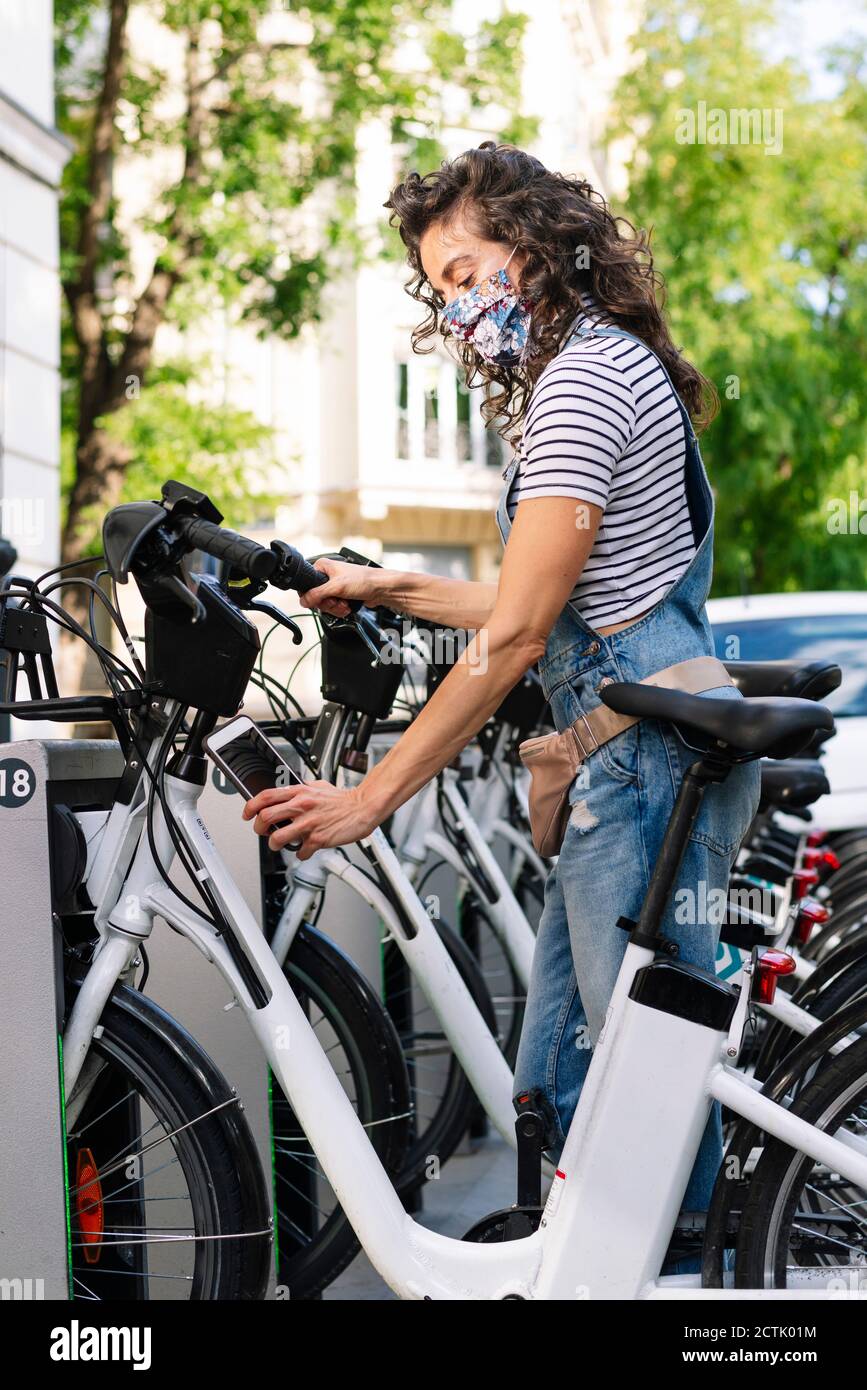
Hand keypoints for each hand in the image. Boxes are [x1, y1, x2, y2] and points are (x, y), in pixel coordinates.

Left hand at [242, 779, 379, 859]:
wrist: (363, 808)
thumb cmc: (343, 799)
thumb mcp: (318, 786)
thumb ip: (301, 789)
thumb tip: (287, 793)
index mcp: (299, 792)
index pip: (265, 796)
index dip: (250, 806)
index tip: (247, 815)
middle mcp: (302, 806)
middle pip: (265, 817)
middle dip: (259, 829)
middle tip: (263, 832)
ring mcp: (309, 823)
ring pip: (277, 838)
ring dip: (275, 845)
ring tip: (281, 845)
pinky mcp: (318, 839)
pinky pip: (300, 852)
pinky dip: (300, 854)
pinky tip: (305, 850)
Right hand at [300, 557, 381, 618]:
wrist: (381, 588)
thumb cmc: (364, 580)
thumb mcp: (336, 587)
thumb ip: (317, 594)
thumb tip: (303, 601)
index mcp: (323, 567)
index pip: (307, 585)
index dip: (313, 596)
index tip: (322, 600)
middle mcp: (328, 575)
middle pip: (316, 597)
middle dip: (328, 603)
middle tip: (337, 601)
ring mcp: (335, 586)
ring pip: (325, 604)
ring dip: (335, 607)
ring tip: (344, 603)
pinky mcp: (342, 595)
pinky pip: (334, 606)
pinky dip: (340, 609)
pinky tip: (347, 605)